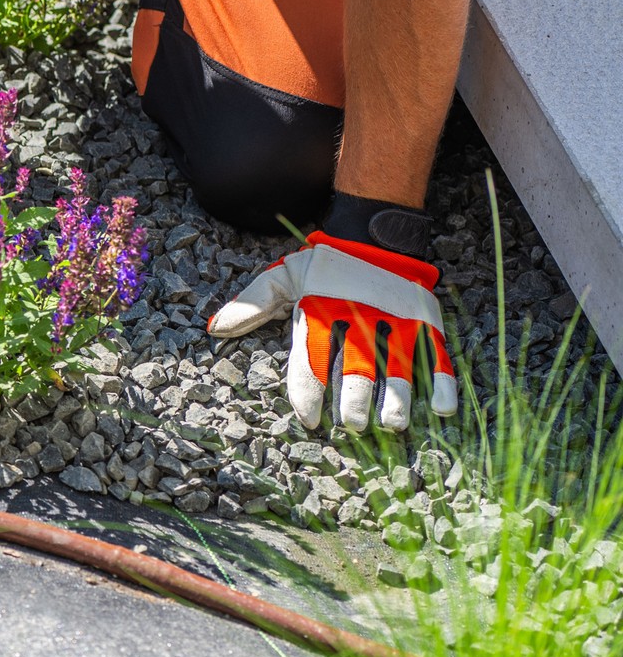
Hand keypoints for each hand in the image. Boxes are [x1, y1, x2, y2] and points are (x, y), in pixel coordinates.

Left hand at [209, 232, 457, 431]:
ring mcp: (395, 319)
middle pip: (355, 367)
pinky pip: (436, 352)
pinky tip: (442, 407)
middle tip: (354, 424)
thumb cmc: (326, 264)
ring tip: (392, 424)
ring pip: (396, 364)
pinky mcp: (424, 319)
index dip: (309, 392)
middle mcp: (358, 318)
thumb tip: (215, 329)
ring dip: (396, 397)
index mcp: (321, 312)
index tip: (310, 419)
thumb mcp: (284, 275)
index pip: (311, 360)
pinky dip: (442, 378)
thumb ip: (252, 303)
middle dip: (354, 400)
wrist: (374, 232)